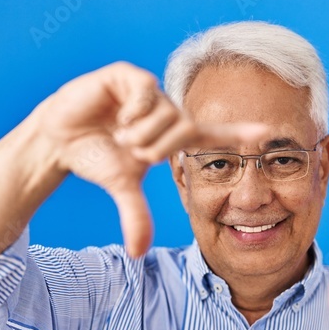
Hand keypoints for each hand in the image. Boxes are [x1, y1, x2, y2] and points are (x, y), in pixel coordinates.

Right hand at [36, 61, 265, 257]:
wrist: (59, 137)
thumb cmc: (95, 156)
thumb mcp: (121, 185)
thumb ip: (135, 215)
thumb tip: (138, 254)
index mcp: (172, 134)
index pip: (215, 134)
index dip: (240, 133)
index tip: (269, 132)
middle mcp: (167, 110)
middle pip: (186, 128)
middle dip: (159, 149)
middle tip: (136, 154)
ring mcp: (149, 92)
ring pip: (166, 114)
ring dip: (141, 134)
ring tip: (120, 135)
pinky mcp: (128, 75)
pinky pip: (145, 92)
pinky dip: (132, 112)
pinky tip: (116, 116)